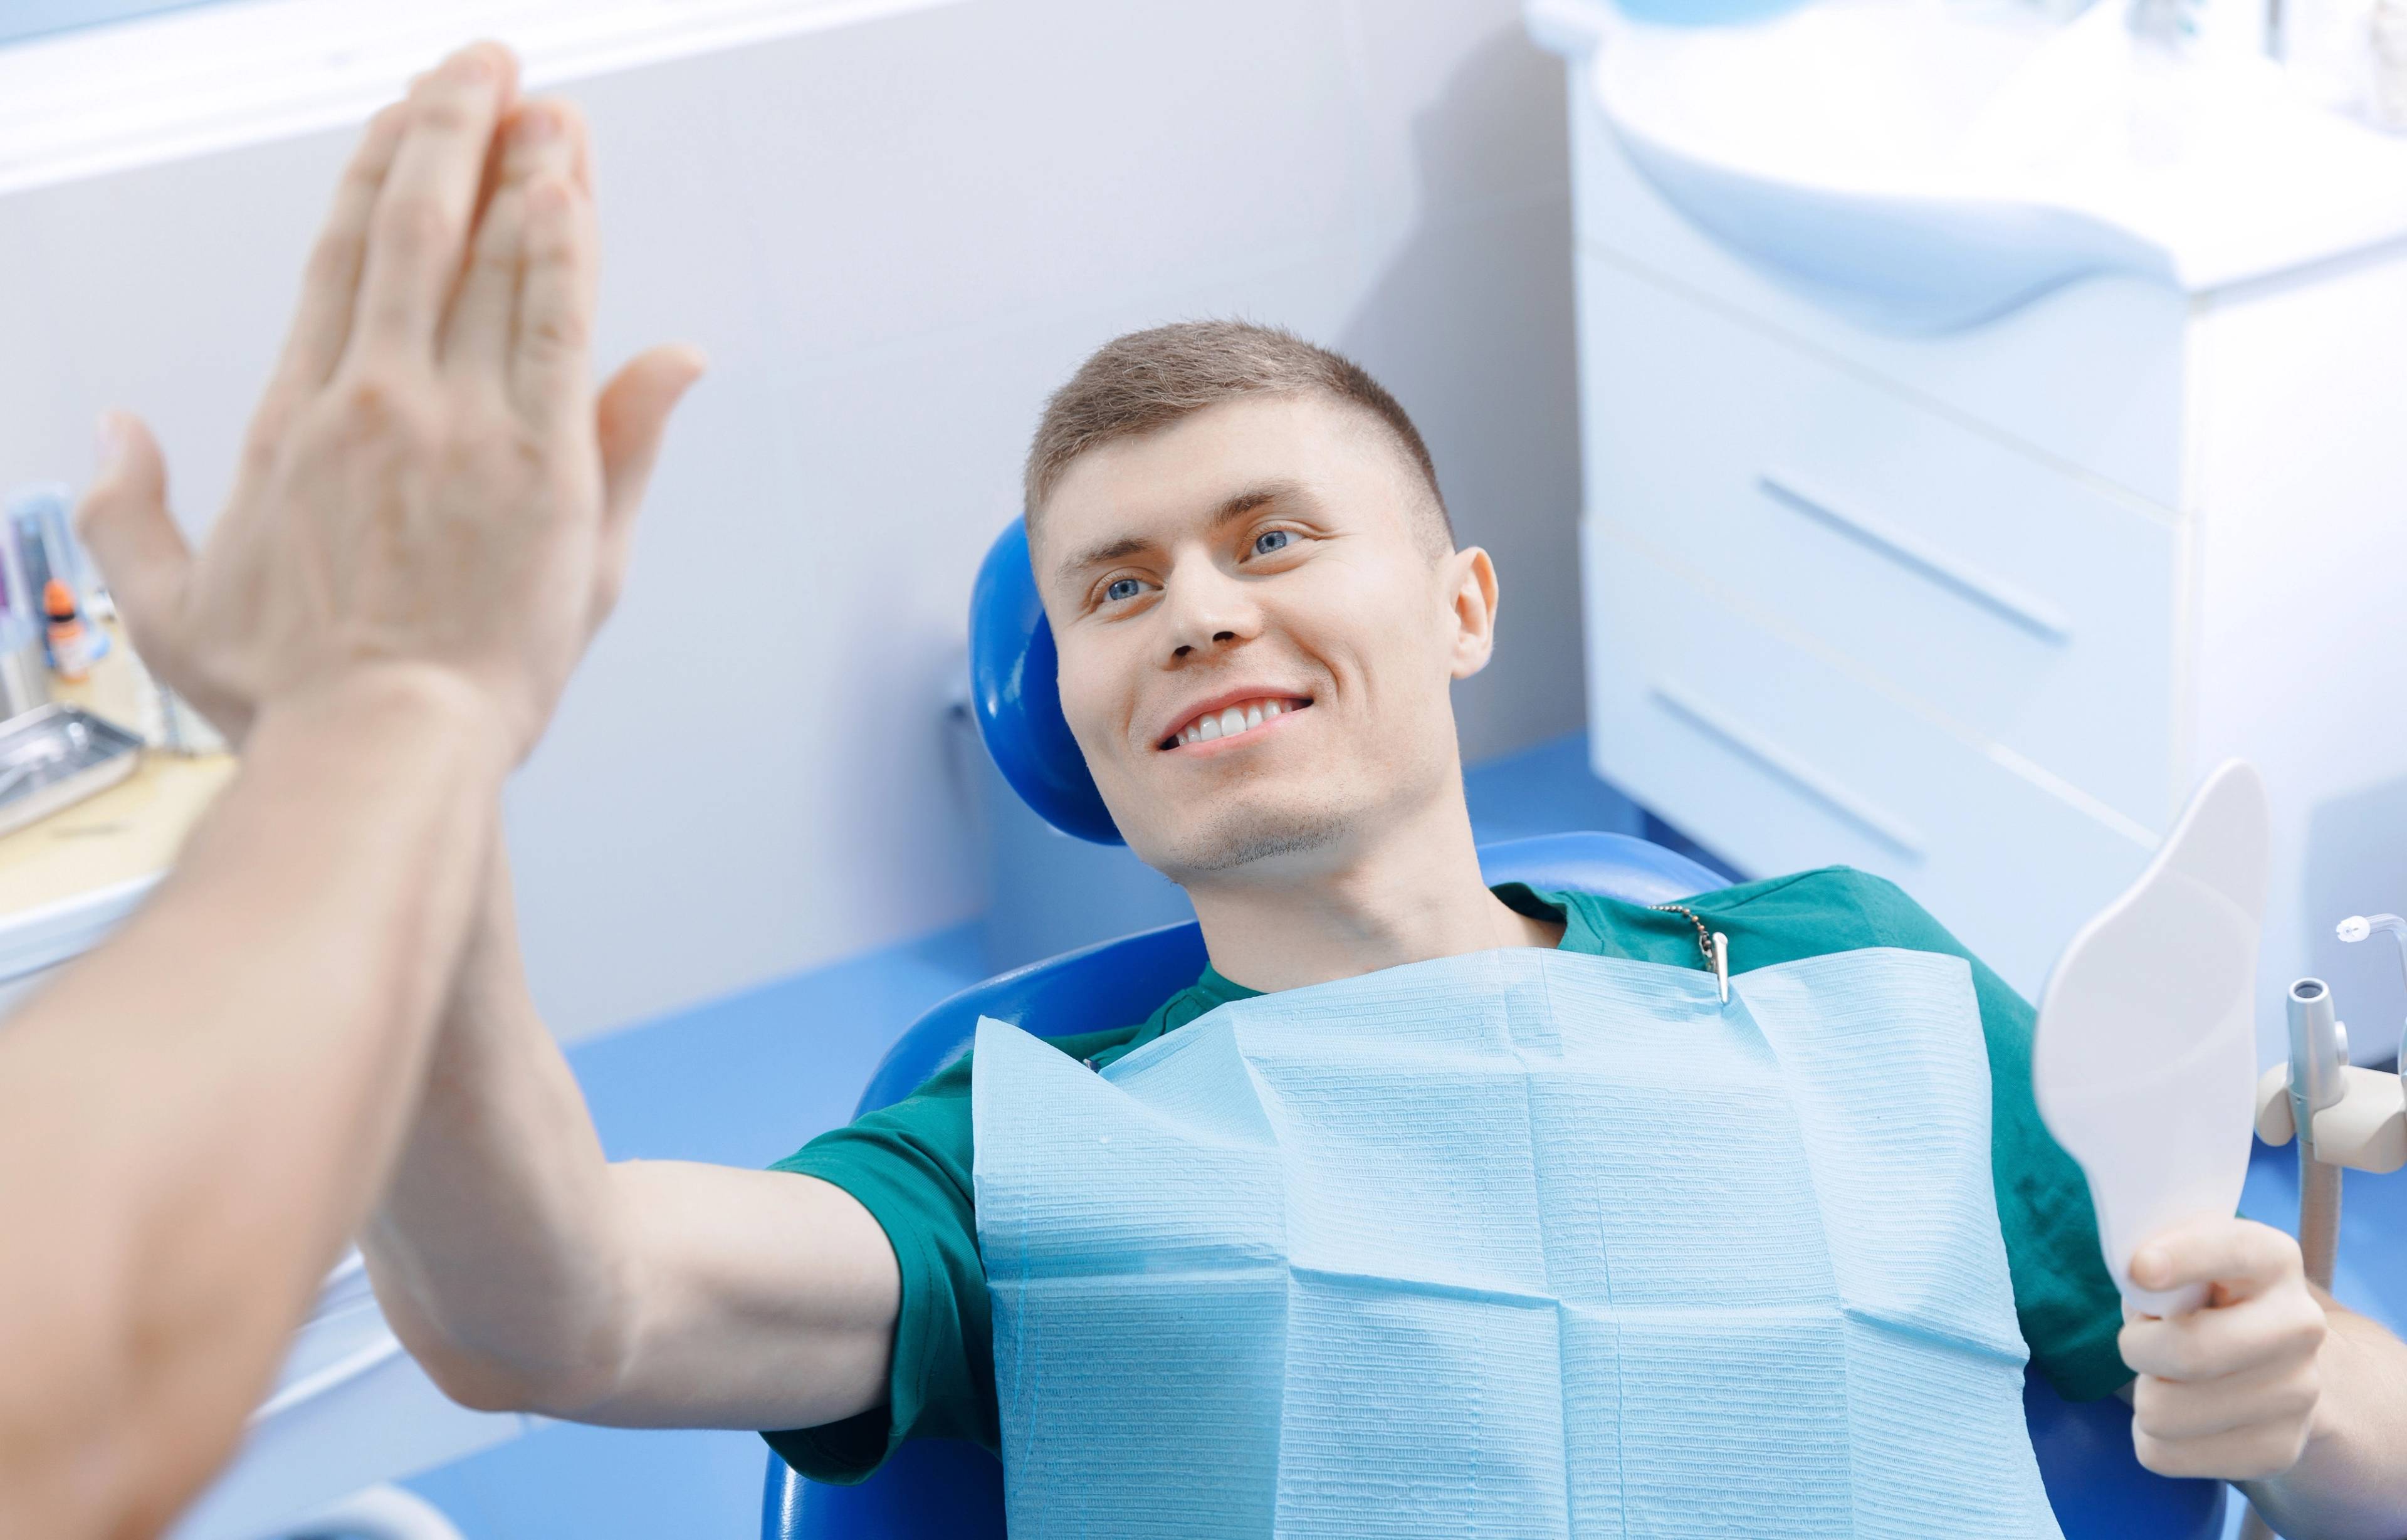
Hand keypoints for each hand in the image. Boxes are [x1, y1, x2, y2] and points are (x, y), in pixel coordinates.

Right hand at [75, 43, 701, 759]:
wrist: (378, 748)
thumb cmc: (290, 698)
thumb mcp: (172, 607)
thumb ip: (131, 510)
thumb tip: (111, 427)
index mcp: (295, 422)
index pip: (337, 265)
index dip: (370, 179)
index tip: (395, 124)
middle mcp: (373, 398)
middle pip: (413, 230)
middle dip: (449, 134)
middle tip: (482, 67)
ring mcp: (457, 421)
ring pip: (491, 261)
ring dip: (520, 172)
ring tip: (545, 107)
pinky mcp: (541, 460)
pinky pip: (555, 325)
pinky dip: (566, 247)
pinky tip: (573, 186)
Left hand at [2121, 1216, 2327, 1479]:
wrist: (2276, 1366)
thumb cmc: (2201, 1300)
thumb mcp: (2182, 1263)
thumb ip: (2155, 1262)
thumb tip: (2137, 1279)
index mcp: (2274, 1260)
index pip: (2233, 1250)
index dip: (2184, 1258)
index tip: (2140, 1267)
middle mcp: (2300, 1325)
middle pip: (2190, 1351)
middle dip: (2137, 1347)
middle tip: (2139, 1341)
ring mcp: (2299, 1393)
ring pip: (2163, 1411)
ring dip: (2145, 1394)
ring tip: (2167, 1377)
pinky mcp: (2278, 1451)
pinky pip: (2165, 1453)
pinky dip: (2152, 1438)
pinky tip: (2180, 1414)